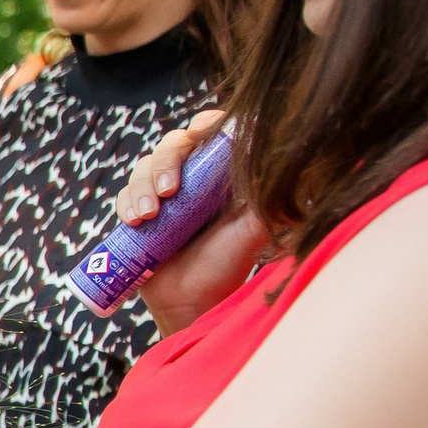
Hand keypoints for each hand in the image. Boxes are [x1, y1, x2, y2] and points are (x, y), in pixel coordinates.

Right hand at [112, 110, 269, 334]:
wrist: (192, 303)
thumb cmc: (227, 267)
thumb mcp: (253, 231)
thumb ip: (271, 202)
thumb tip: (302, 172)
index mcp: (219, 175)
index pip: (211, 132)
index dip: (204, 124)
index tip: (201, 132)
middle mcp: (191, 179)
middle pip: (173, 144)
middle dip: (166, 162)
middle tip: (170, 190)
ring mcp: (163, 196)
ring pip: (144, 167)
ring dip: (142, 186)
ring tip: (149, 216)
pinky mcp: (139, 214)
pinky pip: (125, 195)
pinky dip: (127, 203)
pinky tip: (136, 221)